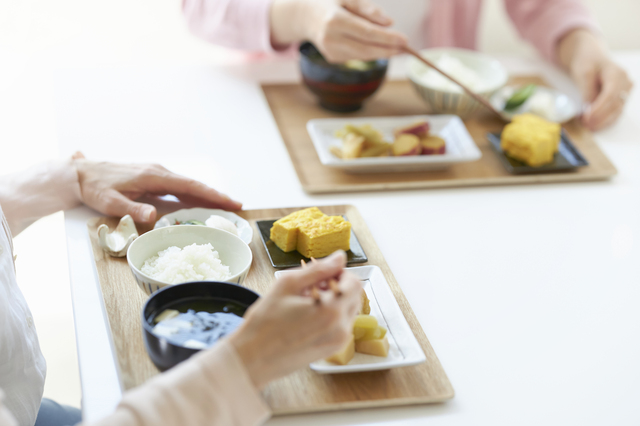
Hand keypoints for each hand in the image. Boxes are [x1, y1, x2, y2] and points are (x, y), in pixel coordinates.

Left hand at [73, 153, 241, 222]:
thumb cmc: (95, 187)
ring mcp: (158, 175)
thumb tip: (154, 217)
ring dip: (207, 196)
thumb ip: (133, 210)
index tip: (230, 202)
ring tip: (226, 207)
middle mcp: (160, 173)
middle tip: (238, 206)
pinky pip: (179, 188)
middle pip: (195, 185)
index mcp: (154, 176)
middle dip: (217, 196)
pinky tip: (201, 204)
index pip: (190, 187)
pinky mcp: (154, 179)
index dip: (212, 195)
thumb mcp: (111, 202)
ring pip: (188, 186)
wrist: (81, 174)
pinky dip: (194, 196)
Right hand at [227, 251, 361, 388]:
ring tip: (306, 300)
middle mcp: (341, 329)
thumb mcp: (287, 285)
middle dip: (337, 286)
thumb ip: (318, 269)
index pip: (354, 283)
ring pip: (348, 310)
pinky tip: (307, 314)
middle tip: (311, 285)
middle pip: (353, 296)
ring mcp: (337, 342)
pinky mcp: (331, 350)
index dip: (340, 272)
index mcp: (332, 311)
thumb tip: (339, 257)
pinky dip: (330, 315)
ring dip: (334, 300)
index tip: (322, 273)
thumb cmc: (264, 323)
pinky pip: (340, 324)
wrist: (252, 360)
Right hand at [270, 0, 406, 61]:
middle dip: (388, 50)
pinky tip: (379, 46)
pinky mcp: (332, 59)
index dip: (387, 39)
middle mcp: (330, 39)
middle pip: (366, 49)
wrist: (305, 17)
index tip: (405, 40)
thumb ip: (368, 9)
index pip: (366, 33)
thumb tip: (389, 23)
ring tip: (398, 47)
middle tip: (406, 48)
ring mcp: (330, 52)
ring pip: (363, 56)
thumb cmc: (331, 3)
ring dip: (382, 53)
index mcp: (335, 20)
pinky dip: (370, 52)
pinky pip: (356, 57)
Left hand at [557, 29, 632, 130]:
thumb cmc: (588, 62)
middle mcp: (626, 83)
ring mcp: (626, 91)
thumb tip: (588, 110)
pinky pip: (615, 112)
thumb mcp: (583, 73)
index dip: (599, 109)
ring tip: (588, 127)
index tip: (587, 118)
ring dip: (603, 121)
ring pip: (617, 111)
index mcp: (617, 74)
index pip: (610, 94)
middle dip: (600, 117)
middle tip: (585, 126)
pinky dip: (605, 120)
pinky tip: (595, 125)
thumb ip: (587, 91)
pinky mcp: (621, 98)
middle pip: (615, 104)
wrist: (592, 56)